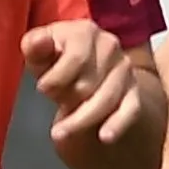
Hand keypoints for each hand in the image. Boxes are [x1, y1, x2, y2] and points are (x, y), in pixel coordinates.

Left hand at [22, 19, 143, 149]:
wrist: (84, 71)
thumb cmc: (56, 60)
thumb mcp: (39, 53)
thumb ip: (34, 47)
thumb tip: (38, 42)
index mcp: (85, 31)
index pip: (76, 58)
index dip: (56, 78)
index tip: (41, 89)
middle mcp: (110, 46)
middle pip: (88, 83)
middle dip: (68, 98)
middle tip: (54, 105)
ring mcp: (124, 70)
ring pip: (106, 100)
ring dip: (81, 120)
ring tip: (59, 134)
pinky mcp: (134, 92)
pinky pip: (130, 110)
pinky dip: (117, 125)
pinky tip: (104, 137)